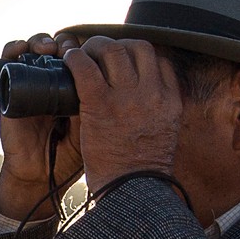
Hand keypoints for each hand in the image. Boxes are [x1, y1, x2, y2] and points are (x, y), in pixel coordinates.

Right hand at [0, 35, 84, 221]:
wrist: (42, 173)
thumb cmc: (70, 151)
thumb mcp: (93, 124)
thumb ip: (99, 102)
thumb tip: (106, 75)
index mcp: (73, 87)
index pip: (78, 54)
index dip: (82, 46)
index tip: (89, 51)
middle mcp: (51, 81)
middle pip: (57, 46)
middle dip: (63, 42)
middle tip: (68, 49)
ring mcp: (29, 83)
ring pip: (34, 47)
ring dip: (41, 41)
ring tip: (47, 49)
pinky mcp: (8, 90)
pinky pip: (8, 61)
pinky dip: (13, 49)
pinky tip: (21, 49)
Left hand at [65, 36, 184, 196]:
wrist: (134, 194)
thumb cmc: (142, 173)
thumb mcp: (164, 136)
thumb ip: (159, 113)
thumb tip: (147, 104)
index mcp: (170, 102)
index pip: (161, 60)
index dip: (140, 55)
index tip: (125, 59)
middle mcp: (153, 94)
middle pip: (138, 47)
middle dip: (117, 44)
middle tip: (100, 52)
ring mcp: (127, 98)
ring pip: (113, 51)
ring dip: (95, 47)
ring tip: (83, 54)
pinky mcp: (100, 105)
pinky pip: (86, 69)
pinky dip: (76, 59)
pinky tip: (68, 61)